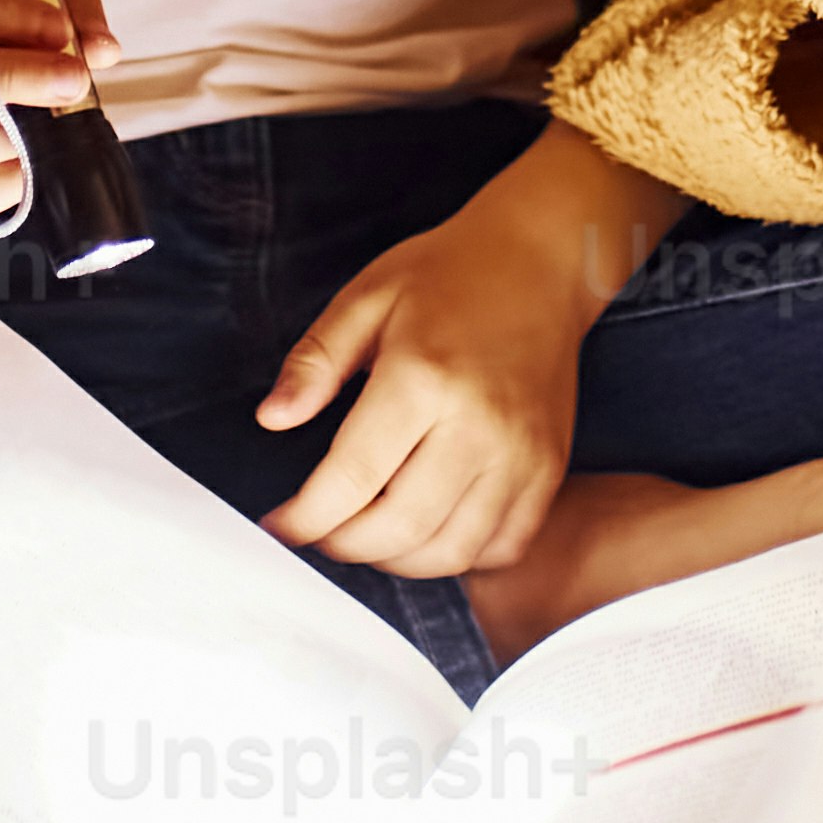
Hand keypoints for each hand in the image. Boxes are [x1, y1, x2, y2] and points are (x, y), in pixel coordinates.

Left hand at [256, 172, 601, 579]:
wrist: (539, 262)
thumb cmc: (448, 276)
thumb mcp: (366, 298)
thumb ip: (314, 361)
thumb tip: (273, 419)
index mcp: (423, 378)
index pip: (353, 478)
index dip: (307, 517)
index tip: (281, 525)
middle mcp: (479, 425)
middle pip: (401, 528)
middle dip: (345, 546)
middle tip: (319, 533)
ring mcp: (522, 454)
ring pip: (452, 551)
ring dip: (397, 561)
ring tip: (366, 537)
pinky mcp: (550, 468)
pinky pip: (503, 546)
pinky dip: (459, 556)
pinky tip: (426, 532)